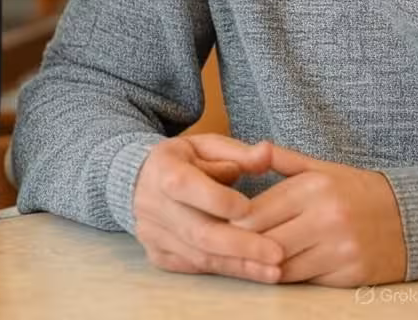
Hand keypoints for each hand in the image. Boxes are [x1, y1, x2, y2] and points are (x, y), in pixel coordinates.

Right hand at [133, 133, 283, 282]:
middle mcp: (152, 204)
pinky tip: (252, 272)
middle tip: (277, 254)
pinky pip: (194, 267)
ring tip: (274, 271)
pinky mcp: (157, 255)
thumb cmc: (183, 160)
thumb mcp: (207, 146)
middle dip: (240, 246)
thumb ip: (239, 153)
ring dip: (239, 265)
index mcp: (163, 168)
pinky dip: (225, 271)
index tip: (252, 209)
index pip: (189, 187)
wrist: (141, 181)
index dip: (220, 200)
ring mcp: (152, 233)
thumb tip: (267, 152)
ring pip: (199, 256)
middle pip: (198, 231)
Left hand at [232, 144, 406, 285]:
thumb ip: (283, 160)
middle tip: (223, 246)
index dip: (234, 221)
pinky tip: (276, 269)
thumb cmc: (353, 189)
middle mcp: (326, 218)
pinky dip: (288, 276)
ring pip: (284, 266)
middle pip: (267, 241)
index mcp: (313, 188)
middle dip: (243, 245)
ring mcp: (339, 249)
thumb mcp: (320, 168)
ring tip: (245, 259)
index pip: (259, 211)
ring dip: (263, 265)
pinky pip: (306, 280)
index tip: (217, 223)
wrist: (406, 217)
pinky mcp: (350, 274)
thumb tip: (256, 147)